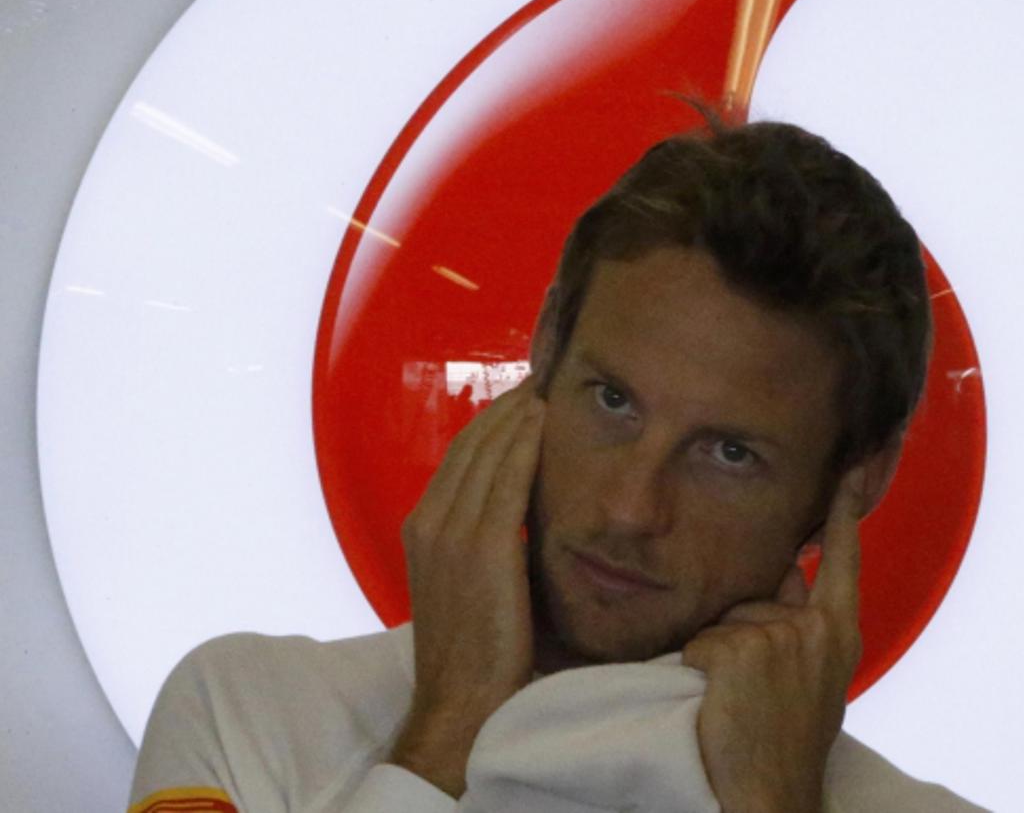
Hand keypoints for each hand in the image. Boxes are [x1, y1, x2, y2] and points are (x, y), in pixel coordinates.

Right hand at [389, 380, 544, 796]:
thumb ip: (485, 541)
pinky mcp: (483, 549)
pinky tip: (544, 419)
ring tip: (547, 383)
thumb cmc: (476, 651)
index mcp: (422, 527)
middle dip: (507, 406)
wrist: (461, 703)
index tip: (525, 395)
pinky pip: (506, 481)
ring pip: (488, 453)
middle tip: (541, 373)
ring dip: (518, 414)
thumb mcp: (468, 583)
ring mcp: (451, 534)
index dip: (493, 421)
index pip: (460, 455)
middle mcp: (429, 521)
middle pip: (472, 444)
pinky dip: (523, 444)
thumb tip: (520, 513)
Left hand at [681, 471, 864, 812]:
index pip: (843, 561)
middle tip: (752, 695)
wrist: (769, 797)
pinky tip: (717, 704)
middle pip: (757, 599)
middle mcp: (817, 629)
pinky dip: (695, 671)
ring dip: (718, 658)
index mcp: (839, 635)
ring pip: (724, 622)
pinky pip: (699, 644)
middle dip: (741, 633)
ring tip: (738, 705)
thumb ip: (800, 631)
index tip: (849, 471)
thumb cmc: (786, 745)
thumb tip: (781, 579)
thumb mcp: (812, 682)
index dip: (844, 514)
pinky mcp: (742, 649)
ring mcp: (780, 636)